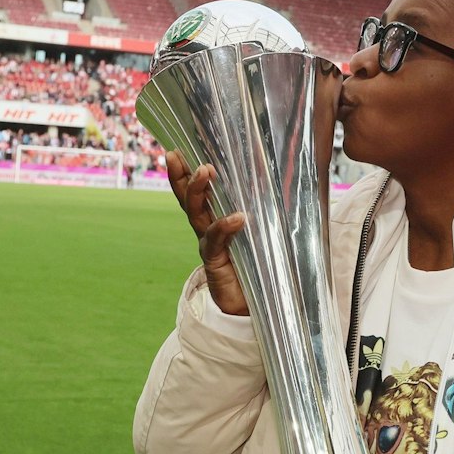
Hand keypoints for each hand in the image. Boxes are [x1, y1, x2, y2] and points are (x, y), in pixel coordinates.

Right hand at [163, 150, 247, 316]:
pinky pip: (217, 239)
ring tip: (205, 172)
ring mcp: (208, 245)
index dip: (182, 173)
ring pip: (196, 214)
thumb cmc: (259, 263)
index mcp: (213, 220)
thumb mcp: (260, 232)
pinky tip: (236, 217)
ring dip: (198, 191)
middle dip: (180, 176)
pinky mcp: (215, 261)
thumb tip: (280, 178)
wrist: (252, 303)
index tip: (174, 151)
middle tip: (177, 155)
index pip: (195, 192)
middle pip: (187, 199)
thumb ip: (262, 212)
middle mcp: (206, 230)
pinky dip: (225, 226)